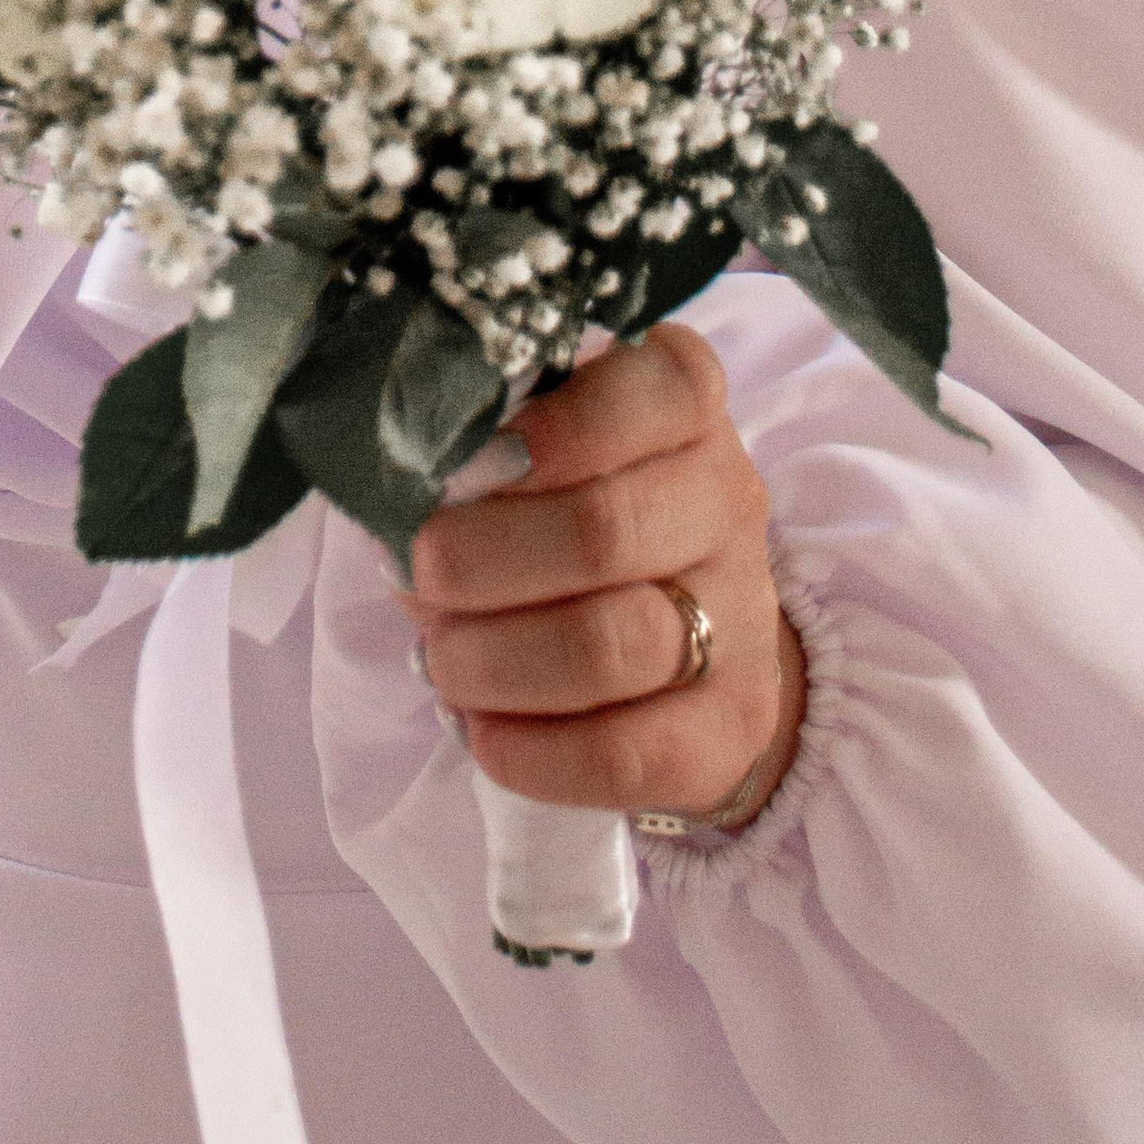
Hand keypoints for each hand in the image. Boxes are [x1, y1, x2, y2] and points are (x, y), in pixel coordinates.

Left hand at [404, 324, 803, 819]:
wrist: (683, 640)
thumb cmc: (569, 514)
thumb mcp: (538, 454)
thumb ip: (483, 456)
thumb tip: (400, 503)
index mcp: (684, 407)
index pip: (661, 389)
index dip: (564, 425)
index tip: (477, 459)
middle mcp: (728, 499)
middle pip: (606, 531)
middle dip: (483, 560)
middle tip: (420, 573)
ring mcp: (742, 615)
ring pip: (615, 645)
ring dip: (498, 661)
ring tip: (442, 660)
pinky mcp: (733, 725)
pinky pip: (629, 754)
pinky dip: (534, 752)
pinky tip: (484, 732)